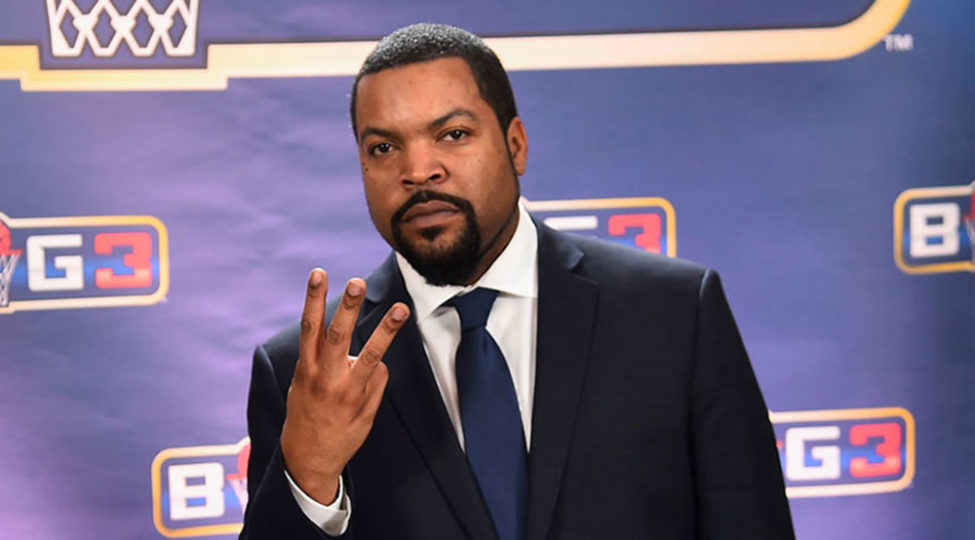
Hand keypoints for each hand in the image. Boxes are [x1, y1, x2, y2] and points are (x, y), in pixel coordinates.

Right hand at [280, 268, 409, 504]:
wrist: (310, 458)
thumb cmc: (308, 412)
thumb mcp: (304, 383)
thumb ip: (323, 359)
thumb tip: (355, 346)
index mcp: (306, 368)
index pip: (309, 327)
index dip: (312, 298)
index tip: (319, 273)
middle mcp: (325, 378)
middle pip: (337, 336)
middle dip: (347, 307)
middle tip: (357, 282)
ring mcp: (348, 392)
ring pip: (370, 356)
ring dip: (386, 330)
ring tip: (400, 309)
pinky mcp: (366, 404)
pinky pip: (379, 376)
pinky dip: (376, 373)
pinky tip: (364, 387)